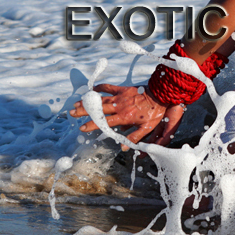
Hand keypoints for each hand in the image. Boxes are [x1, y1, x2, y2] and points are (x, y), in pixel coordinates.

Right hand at [69, 84, 185, 148]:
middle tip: (71, 113)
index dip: (92, 125)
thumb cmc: (156, 112)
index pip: (105, 123)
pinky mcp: (124, 89)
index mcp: (124, 117)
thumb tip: (123, 147)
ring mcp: (121, 96)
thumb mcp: (147, 128)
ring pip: (101, 99)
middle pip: (99, 110)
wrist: (162, 94)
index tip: (82, 128)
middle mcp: (120, 106)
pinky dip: (101, 87)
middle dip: (84, 111)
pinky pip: (110, 87)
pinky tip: (93, 88)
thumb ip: (134, 137)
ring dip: (89, 101)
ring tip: (77, 103)